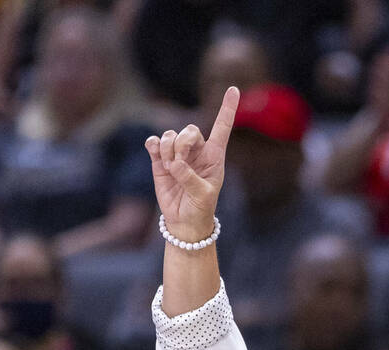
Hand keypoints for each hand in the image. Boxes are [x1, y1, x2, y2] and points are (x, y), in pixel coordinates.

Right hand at [145, 86, 238, 240]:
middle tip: (179, 162)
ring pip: (171, 136)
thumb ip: (191, 178)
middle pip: (189, 129)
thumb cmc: (200, 208)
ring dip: (168, 150)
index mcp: (214, 156)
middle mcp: (196, 151)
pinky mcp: (160, 160)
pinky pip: (155, 142)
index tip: (234, 89)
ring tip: (170, 168)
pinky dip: (154, 145)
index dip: (227, 108)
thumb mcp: (203, 196)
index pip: (222, 127)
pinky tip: (155, 152)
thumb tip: (174, 164)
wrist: (184, 221)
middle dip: (183, 142)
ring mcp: (178, 154)